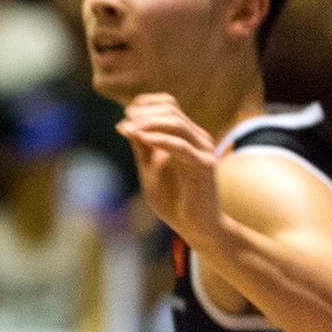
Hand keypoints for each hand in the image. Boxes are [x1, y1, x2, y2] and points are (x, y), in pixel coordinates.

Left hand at [119, 92, 225, 245]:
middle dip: (143, 113)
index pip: (168, 104)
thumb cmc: (172, 199)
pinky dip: (160, 139)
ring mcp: (204, 150)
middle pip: (170, 110)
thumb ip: (140, 146)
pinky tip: (142, 138)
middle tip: (125, 122)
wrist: (194, 226)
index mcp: (186, 135)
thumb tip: (125, 122)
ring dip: (149, 122)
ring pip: (177, 123)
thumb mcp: (148, 167)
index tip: (125, 116)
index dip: (145, 104)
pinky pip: (182, 146)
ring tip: (130, 129)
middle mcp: (198, 138)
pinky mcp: (206, 166)